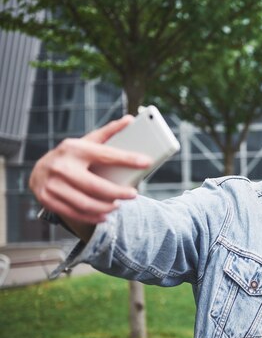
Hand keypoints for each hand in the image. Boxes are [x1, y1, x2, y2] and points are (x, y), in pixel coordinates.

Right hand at [29, 115, 151, 224]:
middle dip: (118, 193)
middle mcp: (62, 166)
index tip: (146, 162)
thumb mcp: (86, 142)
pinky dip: (93, 217)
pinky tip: (104, 215)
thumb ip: (108, 133)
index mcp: (75, 149)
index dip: (128, 159)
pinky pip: (75, 213)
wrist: (38, 171)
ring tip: (118, 205)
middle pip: (96, 186)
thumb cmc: (71, 156)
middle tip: (134, 194)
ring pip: (86, 203)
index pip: (106, 155)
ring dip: (107, 207)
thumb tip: (130, 120)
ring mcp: (52, 184)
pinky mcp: (48, 199)